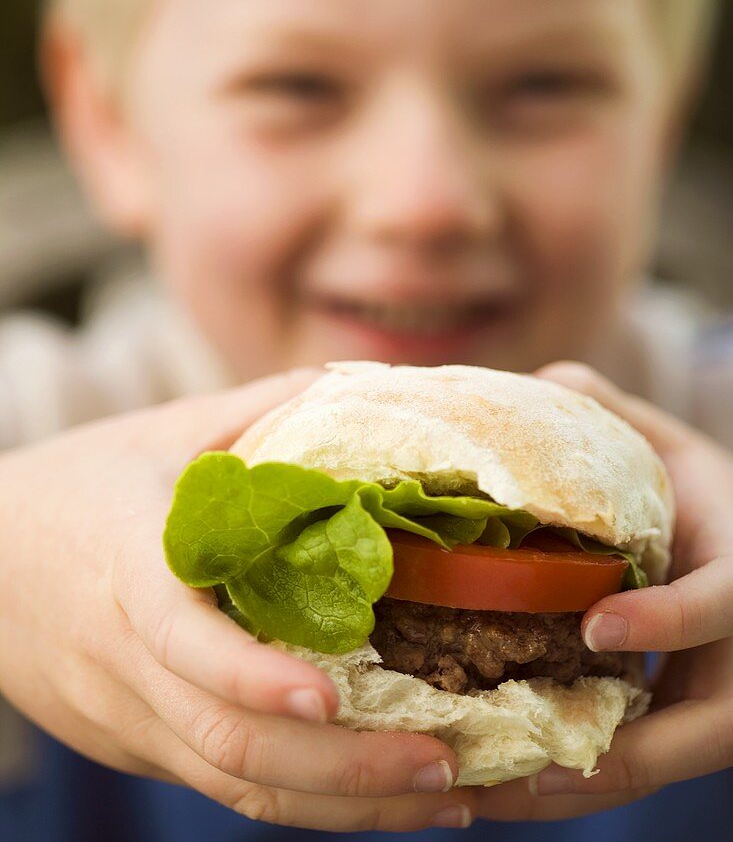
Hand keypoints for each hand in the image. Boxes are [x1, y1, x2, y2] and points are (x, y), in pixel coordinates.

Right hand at [0, 371, 476, 831]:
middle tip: (446, 764)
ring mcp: (129, 719)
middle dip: (343, 770)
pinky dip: (309, 802)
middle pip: (226, 743)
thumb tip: (351, 380)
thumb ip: (253, 409)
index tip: (332, 697)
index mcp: (128, 571)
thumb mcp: (158, 436)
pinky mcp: (139, 746)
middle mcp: (126, 665)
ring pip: (234, 785)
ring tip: (445, 799)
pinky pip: (225, 786)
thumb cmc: (78, 487)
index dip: (253, 676)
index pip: (182, 642)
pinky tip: (382, 798)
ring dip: (345, 805)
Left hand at [474, 362, 732, 821]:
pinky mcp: (678, 738)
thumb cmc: (719, 510)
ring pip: (643, 772)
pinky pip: (621, 770)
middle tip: (501, 761)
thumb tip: (552, 376)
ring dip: (561, 791)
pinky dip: (561, 783)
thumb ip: (626, 421)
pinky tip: (487, 785)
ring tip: (471, 791)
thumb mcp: (686, 457)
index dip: (666, 620)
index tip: (597, 624)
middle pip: (685, 740)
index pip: (719, 608)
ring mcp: (711, 715)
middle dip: (597, 759)